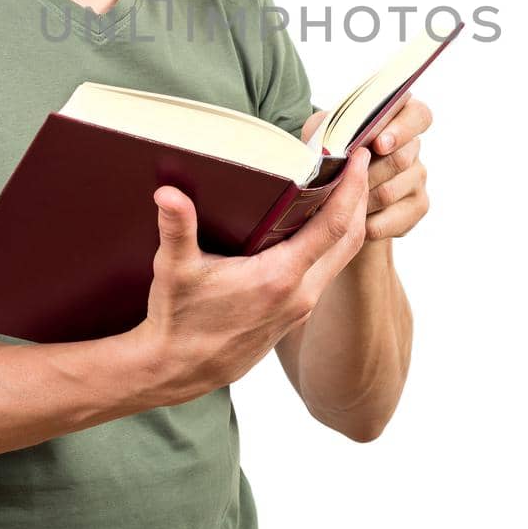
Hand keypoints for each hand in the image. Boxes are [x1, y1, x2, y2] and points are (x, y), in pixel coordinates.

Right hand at [135, 145, 372, 403]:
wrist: (177, 371)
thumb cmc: (177, 321)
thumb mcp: (174, 271)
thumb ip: (176, 228)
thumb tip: (167, 193)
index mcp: (280, 278)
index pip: (334, 226)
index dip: (352, 188)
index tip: (359, 156)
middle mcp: (300, 294)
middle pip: (351, 239)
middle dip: (361, 197)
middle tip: (361, 161)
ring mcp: (300, 308)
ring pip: (341, 259)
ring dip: (350, 222)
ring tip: (345, 186)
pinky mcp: (293, 316)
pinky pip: (327, 272)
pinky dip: (333, 244)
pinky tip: (318, 226)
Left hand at [301, 91, 432, 241]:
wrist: (332, 190)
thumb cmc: (330, 153)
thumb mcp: (326, 134)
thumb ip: (333, 131)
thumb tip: (331, 145)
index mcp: (399, 118)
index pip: (419, 115)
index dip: (402, 130)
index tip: (379, 145)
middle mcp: (413, 147)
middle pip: (401, 159)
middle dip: (367, 172)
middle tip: (343, 179)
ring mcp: (418, 177)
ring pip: (390, 191)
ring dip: (360, 199)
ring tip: (339, 199)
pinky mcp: (418, 206)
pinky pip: (393, 219)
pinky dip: (367, 223)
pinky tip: (352, 220)